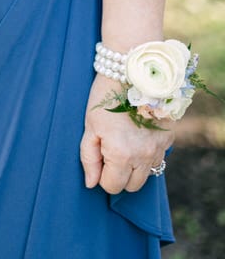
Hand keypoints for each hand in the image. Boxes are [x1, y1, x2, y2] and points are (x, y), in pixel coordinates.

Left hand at [79, 73, 171, 193]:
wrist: (132, 73)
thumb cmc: (105, 98)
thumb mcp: (90, 127)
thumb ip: (89, 158)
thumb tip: (91, 184)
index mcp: (121, 155)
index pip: (112, 186)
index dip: (102, 175)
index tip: (99, 157)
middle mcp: (144, 157)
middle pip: (132, 186)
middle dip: (119, 174)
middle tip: (111, 151)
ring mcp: (159, 149)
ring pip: (147, 175)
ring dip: (134, 167)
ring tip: (124, 144)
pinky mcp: (168, 140)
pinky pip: (157, 159)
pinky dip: (147, 154)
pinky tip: (138, 136)